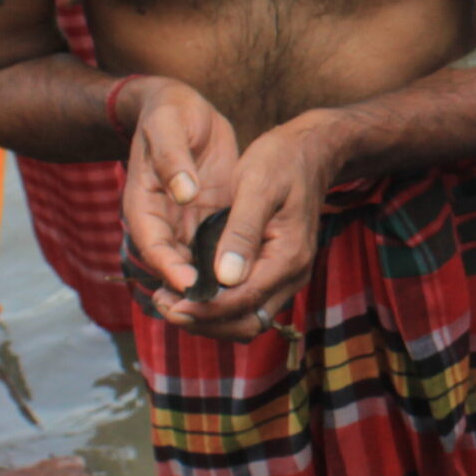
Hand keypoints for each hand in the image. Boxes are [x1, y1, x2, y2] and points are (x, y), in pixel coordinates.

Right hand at [123, 78, 240, 294]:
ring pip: (196, 264)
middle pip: (173, 265)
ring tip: (237, 306)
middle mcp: (162, 220)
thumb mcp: (168, 125)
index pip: (152, 244)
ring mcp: (185, 221)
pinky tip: (251, 281)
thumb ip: (173, 159)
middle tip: (217, 310)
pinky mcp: (208, 217)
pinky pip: (216, 250)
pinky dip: (228, 267)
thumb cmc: (169, 113)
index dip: (169, 267)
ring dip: (211, 286)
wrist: (180, 106)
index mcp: (142, 203)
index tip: (190, 284)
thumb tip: (183, 192)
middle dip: (190, 291)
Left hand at [150, 115, 344, 340]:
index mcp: (287, 256)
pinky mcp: (276, 271)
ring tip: (170, 302)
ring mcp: (286, 276)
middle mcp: (291, 275)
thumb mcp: (256, 187)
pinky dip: (219, 306)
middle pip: (246, 323)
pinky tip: (192, 290)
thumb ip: (241, 232)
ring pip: (246, 319)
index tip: (170, 302)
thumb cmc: (282, 161)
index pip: (242, 301)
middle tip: (165, 306)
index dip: (204, 308)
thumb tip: (225, 277)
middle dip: (204, 322)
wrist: (311, 151)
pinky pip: (248, 303)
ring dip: (209, 318)